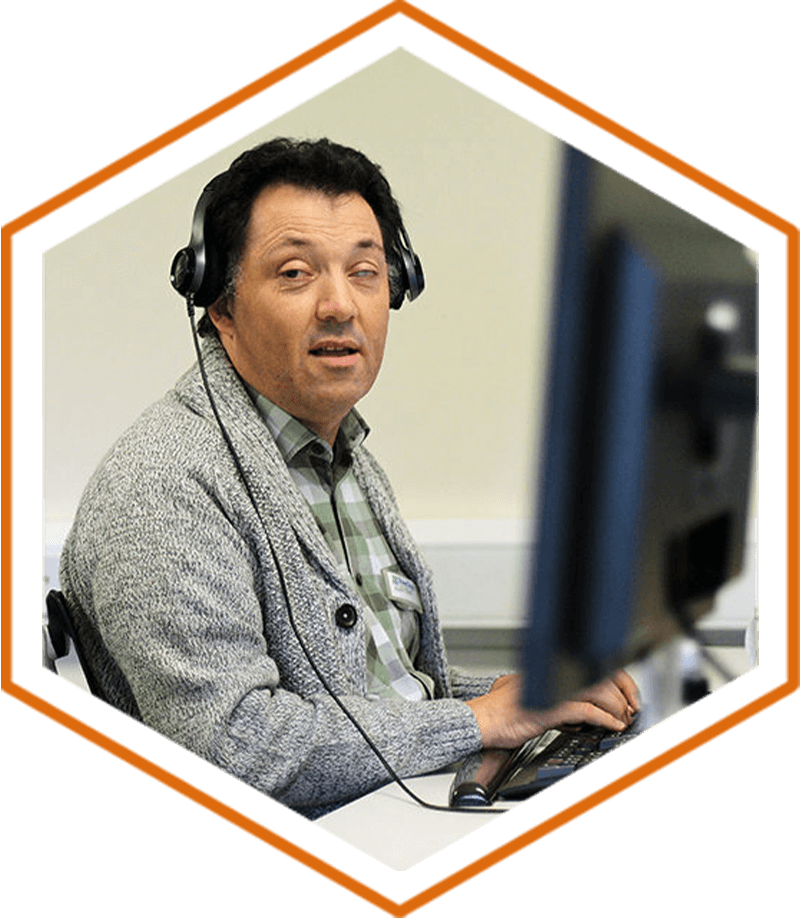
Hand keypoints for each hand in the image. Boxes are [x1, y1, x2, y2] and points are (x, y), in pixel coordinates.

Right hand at [466, 671, 639, 748]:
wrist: (480, 721)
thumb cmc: (500, 713)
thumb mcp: (532, 698)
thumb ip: (554, 700)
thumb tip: (576, 712)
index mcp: (549, 669)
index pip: (592, 664)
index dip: (616, 678)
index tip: (628, 694)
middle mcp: (552, 675)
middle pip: (600, 674)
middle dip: (623, 692)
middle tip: (632, 709)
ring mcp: (550, 691)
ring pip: (597, 691)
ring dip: (616, 707)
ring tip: (623, 720)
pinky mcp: (548, 709)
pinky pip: (585, 711)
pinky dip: (604, 719)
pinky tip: (611, 726)